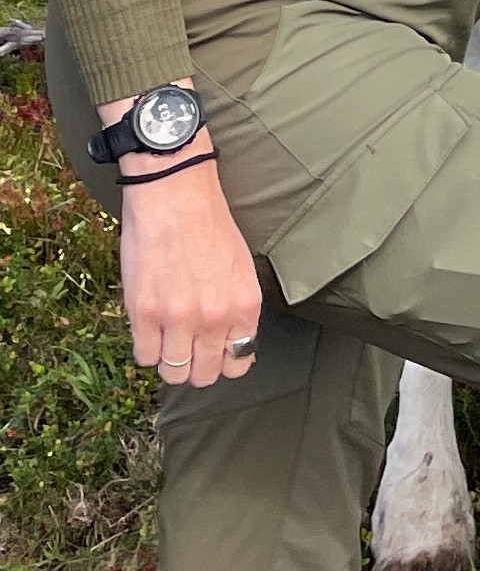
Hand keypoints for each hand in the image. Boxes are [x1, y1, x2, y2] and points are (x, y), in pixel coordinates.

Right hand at [102, 113, 263, 387]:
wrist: (175, 195)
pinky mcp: (144, 313)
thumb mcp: (240, 268)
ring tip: (166, 339)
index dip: (223, 361)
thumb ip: (236, 308)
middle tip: (187, 350)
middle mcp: (215, 317)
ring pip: (173, 372)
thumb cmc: (209, 225)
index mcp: (244, 305)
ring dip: (169, 360)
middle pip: (204, 374)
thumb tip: (228, 341)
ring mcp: (178, 318)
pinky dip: (146, 348)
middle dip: (195, 367)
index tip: (213, 354)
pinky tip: (150, 329)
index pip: (239, 362)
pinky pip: (144, 356)